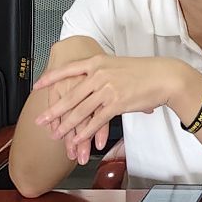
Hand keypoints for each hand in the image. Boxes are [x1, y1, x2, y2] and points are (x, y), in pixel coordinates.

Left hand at [34, 56, 192, 160]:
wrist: (164, 76)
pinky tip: (78, 139)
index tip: (37, 86)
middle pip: (70, 95)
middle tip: (41, 120)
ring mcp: (107, 88)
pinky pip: (96, 120)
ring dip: (67, 125)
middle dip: (53, 110)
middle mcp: (99, 73)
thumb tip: (90, 82)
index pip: (67, 69)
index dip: (50, 78)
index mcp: (97, 61)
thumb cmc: (144, 71)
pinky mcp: (116, 103)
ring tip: (57, 134)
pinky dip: (85, 132)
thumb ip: (102, 72)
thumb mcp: (118, 64)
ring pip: (80, 110)